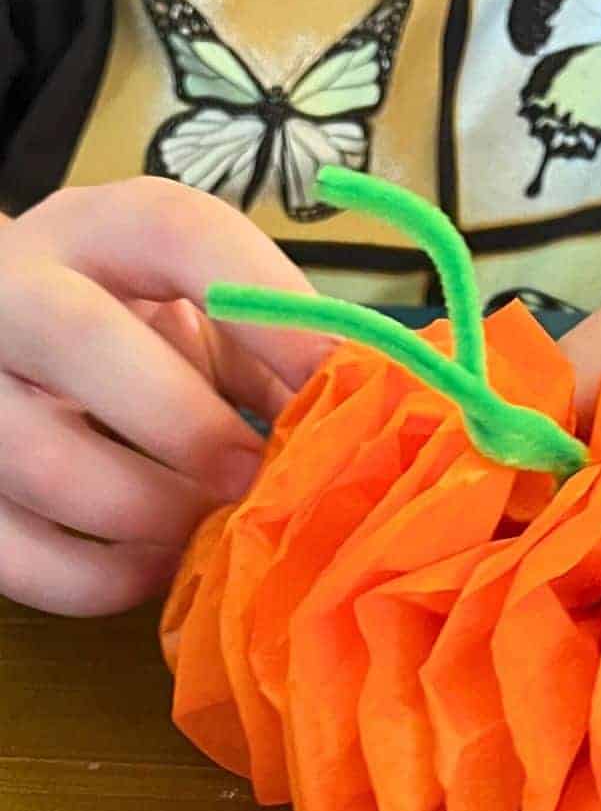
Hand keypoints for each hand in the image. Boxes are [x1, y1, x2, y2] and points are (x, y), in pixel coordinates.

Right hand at [0, 178, 334, 615]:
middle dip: (185, 422)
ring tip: (209, 527)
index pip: (180, 232)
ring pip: (39, 460)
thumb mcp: (199, 316)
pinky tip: (158, 565)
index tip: (333, 378)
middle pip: (79, 338)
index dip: (269, 306)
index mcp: (99, 233)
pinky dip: (104, 577)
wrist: (11, 349)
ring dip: (150, 512)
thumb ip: (270, 355)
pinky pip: (15, 555)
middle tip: (251, 475)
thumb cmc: (136, 332)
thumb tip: (356, 417)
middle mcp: (11, 294)